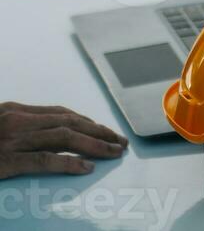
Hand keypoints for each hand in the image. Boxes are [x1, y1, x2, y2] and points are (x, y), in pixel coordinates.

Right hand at [0, 103, 127, 179]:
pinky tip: (87, 167)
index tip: (103, 129)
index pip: (61, 113)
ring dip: (94, 144)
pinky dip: (69, 163)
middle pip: (69, 123)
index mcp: (17, 111)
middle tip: (119, 140)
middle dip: (99, 131)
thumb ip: (18, 124)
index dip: (86, 121)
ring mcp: (16, 140)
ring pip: (65, 137)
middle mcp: (20, 121)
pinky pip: (45, 160)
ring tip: (114, 151)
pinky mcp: (8, 160)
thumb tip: (41, 129)